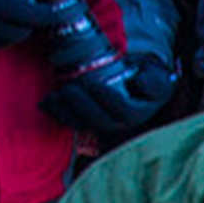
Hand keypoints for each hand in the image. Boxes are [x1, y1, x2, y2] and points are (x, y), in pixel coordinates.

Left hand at [40, 58, 175, 138]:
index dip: (109, 100)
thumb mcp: (157, 76)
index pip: (125, 111)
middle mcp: (121, 124)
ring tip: (54, 96)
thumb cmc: (145, 77)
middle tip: (69, 89)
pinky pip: (72, 123)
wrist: (138, 83)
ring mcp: (103, 126)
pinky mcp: (88, 123)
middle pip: (100, 120)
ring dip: (66, 111)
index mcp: (139, 112)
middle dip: (82, 106)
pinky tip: (46, 102)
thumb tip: (141, 83)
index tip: (94, 85)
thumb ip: (154, 82)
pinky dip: (57, 114)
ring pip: (84, 124)